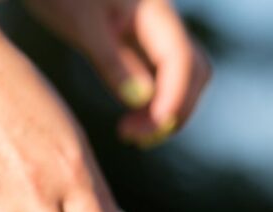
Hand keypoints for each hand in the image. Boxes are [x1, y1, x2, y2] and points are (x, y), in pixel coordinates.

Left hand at [22, 0, 210, 146]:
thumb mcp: (78, 22)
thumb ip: (109, 60)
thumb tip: (142, 100)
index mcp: (155, 10)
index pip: (181, 58)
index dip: (175, 96)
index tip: (153, 127)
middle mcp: (165, 24)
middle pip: (194, 72)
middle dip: (176, 110)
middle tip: (140, 138)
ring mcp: (158, 36)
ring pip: (185, 80)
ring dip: (168, 113)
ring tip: (132, 134)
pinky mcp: (144, 47)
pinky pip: (164, 81)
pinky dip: (156, 106)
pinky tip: (132, 121)